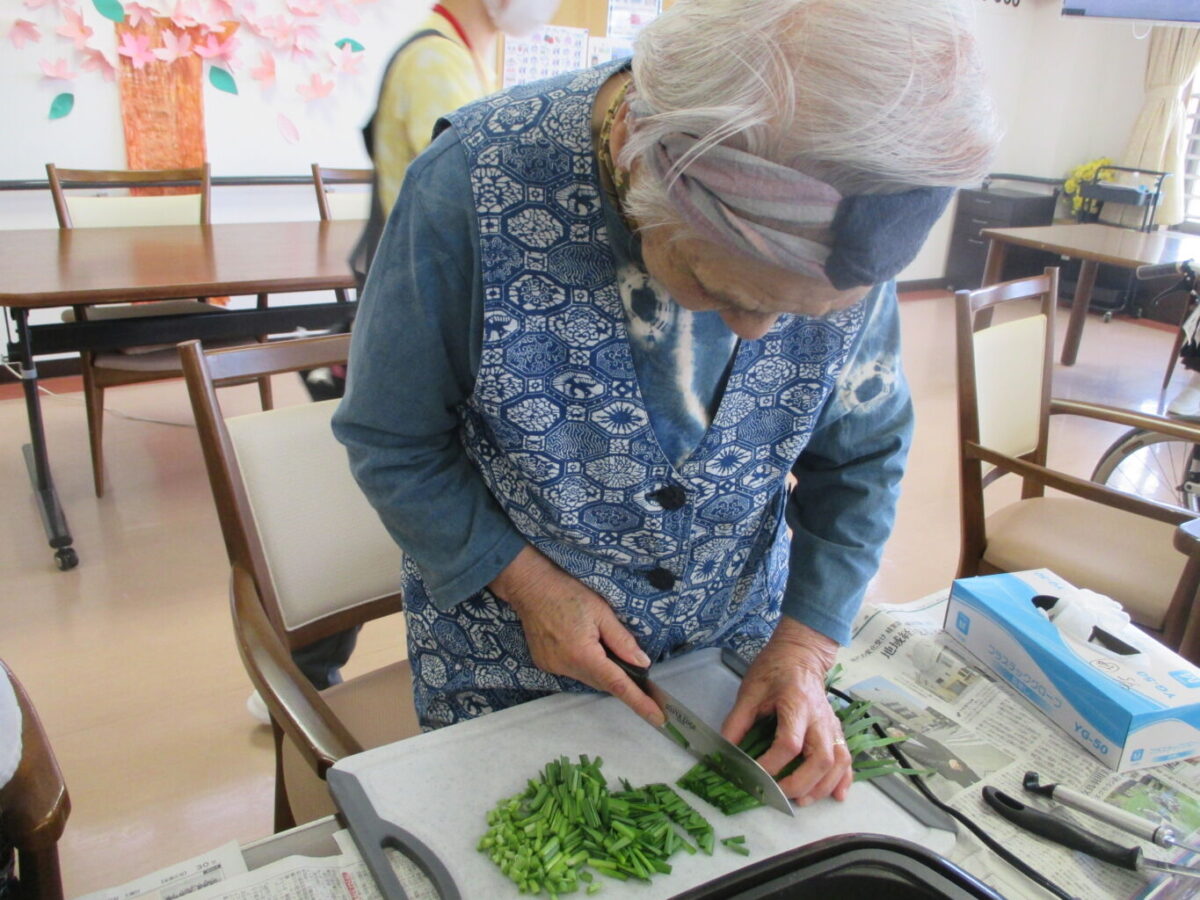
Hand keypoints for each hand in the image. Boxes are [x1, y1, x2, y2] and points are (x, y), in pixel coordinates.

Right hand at [489, 545, 664, 725]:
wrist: (530, 586)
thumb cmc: (568, 593)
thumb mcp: (602, 612)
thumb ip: (622, 641)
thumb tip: (643, 663)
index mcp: (583, 654)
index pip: (618, 685)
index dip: (640, 703)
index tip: (658, 718)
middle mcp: (566, 667)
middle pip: (603, 683)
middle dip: (622, 681)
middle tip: (642, 677)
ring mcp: (553, 667)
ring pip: (588, 678)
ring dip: (603, 671)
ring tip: (606, 649)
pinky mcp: (545, 664)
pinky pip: (573, 672)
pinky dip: (586, 665)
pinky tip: (585, 647)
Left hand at [721, 617, 851, 804]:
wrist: (801, 653)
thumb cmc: (773, 669)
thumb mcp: (750, 691)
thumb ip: (737, 721)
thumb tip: (725, 751)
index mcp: (796, 704)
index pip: (789, 743)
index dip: (772, 764)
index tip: (754, 773)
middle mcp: (819, 717)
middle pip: (821, 758)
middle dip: (802, 783)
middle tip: (780, 793)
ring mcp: (831, 724)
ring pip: (838, 761)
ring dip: (823, 786)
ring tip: (802, 800)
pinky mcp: (836, 729)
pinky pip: (847, 757)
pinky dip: (844, 778)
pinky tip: (837, 795)